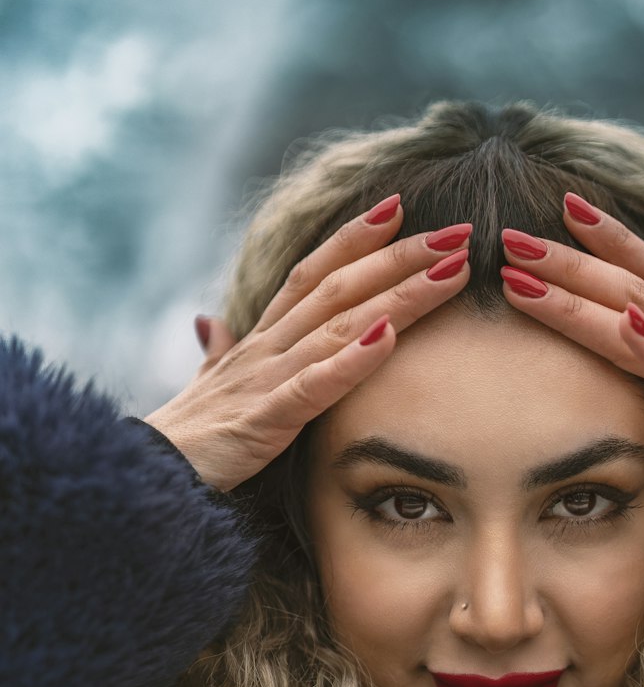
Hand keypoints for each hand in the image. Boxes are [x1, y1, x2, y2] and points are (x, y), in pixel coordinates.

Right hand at [144, 202, 471, 490]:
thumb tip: (208, 320)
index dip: (354, 240)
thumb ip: (216, 352)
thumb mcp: (207, 386)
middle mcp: (268, 347)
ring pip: (342, 324)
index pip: (312, 275)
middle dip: (401, 256)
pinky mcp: (265, 418)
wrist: (143, 478)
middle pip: (342, 287)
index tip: (397, 208)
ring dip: (399, 295)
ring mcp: (267, 378)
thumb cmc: (183, 437)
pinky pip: (316, 384)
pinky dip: (353, 358)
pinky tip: (389, 336)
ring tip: (449, 272)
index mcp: (260, 339)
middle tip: (457, 232)